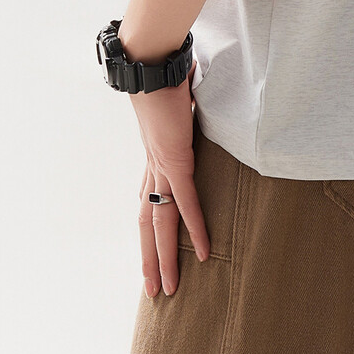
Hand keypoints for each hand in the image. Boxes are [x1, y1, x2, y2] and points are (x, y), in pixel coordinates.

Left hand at [133, 68, 210, 296]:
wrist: (151, 63)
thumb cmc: (165, 74)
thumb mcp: (179, 100)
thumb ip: (187, 104)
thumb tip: (196, 88)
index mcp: (154, 156)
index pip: (149, 201)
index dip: (151, 230)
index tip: (152, 253)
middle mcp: (154, 167)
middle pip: (149, 222)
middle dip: (151, 258)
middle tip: (155, 290)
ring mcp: (162, 166)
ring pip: (162, 223)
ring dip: (165, 257)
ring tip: (170, 287)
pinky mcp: (175, 160)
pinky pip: (187, 203)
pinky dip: (196, 228)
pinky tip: (204, 251)